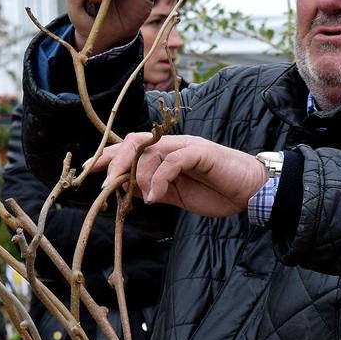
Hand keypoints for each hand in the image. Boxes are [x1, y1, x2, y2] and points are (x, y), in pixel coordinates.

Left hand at [91, 133, 268, 216]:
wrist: (252, 190)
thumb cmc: (218, 191)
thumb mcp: (178, 195)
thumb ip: (156, 190)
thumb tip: (129, 193)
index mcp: (167, 153)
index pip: (131, 147)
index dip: (108, 156)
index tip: (88, 170)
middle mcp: (174, 144)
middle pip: (135, 140)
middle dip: (114, 159)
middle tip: (104, 183)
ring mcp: (187, 146)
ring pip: (151, 149)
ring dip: (138, 175)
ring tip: (140, 199)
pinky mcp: (201, 152)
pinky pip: (173, 160)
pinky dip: (159, 179)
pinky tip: (155, 197)